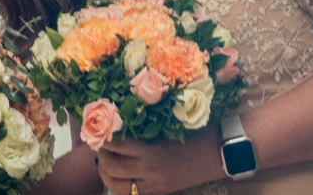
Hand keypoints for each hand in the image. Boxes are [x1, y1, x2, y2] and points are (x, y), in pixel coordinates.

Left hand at [93, 128, 224, 194]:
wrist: (216, 153)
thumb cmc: (192, 133)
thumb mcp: (163, 128)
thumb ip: (140, 130)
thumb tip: (115, 125)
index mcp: (150, 151)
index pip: (116, 146)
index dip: (102, 138)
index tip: (96, 130)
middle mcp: (149, 171)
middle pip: (111, 168)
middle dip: (100, 156)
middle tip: (97, 145)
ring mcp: (153, 185)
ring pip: (118, 186)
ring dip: (106, 174)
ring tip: (103, 161)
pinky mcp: (159, 192)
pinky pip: (131, 193)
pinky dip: (120, 184)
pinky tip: (118, 174)